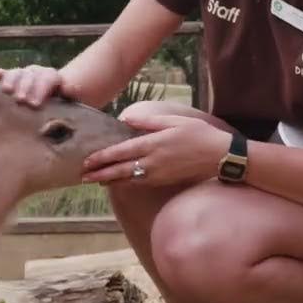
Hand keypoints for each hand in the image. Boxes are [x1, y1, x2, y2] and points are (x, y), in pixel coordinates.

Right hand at [0, 64, 71, 106]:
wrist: (58, 100)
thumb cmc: (63, 107)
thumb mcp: (70, 103)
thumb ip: (72, 94)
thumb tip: (73, 89)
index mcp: (53, 78)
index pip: (48, 77)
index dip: (42, 89)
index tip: (35, 104)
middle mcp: (38, 73)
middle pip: (31, 74)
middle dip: (26, 86)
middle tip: (21, 100)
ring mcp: (25, 74)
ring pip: (17, 72)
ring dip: (11, 80)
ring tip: (6, 91)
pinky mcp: (13, 79)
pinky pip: (4, 74)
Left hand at [81, 112, 230, 185]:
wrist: (220, 156)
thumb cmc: (198, 134)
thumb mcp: (173, 121)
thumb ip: (148, 120)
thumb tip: (126, 119)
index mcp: (152, 144)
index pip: (120, 152)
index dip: (102, 158)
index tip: (87, 161)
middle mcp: (152, 162)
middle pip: (119, 170)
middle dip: (99, 173)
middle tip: (82, 176)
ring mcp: (158, 174)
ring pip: (127, 179)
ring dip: (110, 180)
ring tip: (95, 180)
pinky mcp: (164, 181)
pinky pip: (139, 183)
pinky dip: (125, 183)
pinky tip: (118, 182)